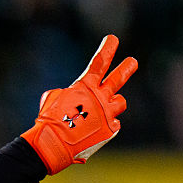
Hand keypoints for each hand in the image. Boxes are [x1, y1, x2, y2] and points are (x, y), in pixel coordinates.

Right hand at [21, 35, 137, 174]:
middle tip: (132, 61)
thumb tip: (71, 95)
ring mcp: (108, 113)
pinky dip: (106, 125)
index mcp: (85, 87)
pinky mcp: (110, 129)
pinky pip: (113, 123)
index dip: (107, 48)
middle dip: (127, 68)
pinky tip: (94, 131)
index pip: (99, 62)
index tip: (113, 38)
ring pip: (120, 102)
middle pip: (119, 78)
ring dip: (114, 103)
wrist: (54, 144)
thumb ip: (68, 94)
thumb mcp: (52, 100)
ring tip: (105, 108)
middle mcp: (100, 97)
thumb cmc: (50, 122)